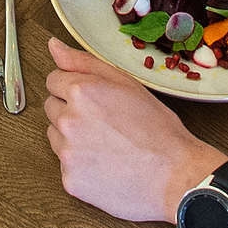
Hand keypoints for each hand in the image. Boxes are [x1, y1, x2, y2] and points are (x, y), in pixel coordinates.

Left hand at [43, 39, 221, 223]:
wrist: (175, 177)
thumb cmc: (157, 130)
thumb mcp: (126, 83)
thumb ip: (83, 62)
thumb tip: (54, 46)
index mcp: (81, 91)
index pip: (53, 80)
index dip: (74, 87)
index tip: (91, 99)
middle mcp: (69, 120)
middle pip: (51, 107)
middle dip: (70, 111)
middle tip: (102, 122)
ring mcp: (68, 153)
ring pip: (55, 136)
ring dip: (71, 137)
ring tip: (105, 144)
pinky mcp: (70, 181)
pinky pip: (65, 166)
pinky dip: (79, 165)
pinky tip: (104, 164)